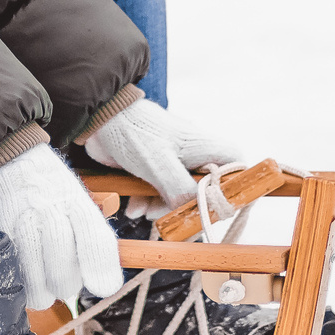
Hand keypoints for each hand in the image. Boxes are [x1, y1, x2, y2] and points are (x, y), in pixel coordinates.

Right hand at [0, 143, 123, 310]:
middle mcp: (49, 213)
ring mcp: (21, 224)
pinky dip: (21, 284)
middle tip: (64, 279)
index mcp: (75, 202)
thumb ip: (90, 232)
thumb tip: (104, 279)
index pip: (96, 240)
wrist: (3, 157)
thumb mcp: (74, 195)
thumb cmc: (45, 184)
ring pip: (37, 280)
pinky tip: (24, 277)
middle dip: (67, 284)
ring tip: (43, 282)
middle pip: (65, 271)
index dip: (101, 269)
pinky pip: (13, 274)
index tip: (103, 287)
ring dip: (43, 290)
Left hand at [79, 97, 242, 209]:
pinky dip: (146, 202)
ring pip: (178, 195)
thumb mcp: (158, 164)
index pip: (236, 165)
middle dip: (186, 207)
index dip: (233, 187)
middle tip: (170, 216)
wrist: (98, 119)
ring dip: (160, 208)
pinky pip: (157, 193)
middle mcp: (192, 155)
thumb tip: (195, 212)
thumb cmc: (133, 131)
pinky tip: (132, 206)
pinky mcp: (153, 169)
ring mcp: (172, 162)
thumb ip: (181, 190)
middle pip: (205, 190)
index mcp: (202, 147)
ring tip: (142, 210)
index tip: (217, 206)